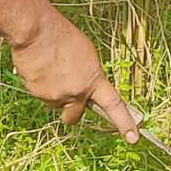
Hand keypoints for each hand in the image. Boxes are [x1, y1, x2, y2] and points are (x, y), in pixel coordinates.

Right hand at [9, 8, 137, 142]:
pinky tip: (39, 68)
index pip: (113, 105)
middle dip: (71, 110)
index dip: (124, 123)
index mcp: (93, 80)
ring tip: (50, 68)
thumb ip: (89, 75)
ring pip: (54, 103)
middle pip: (74, 116)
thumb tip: (85, 87)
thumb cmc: (63, 36)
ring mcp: (55, 96)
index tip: (133, 138)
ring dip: (53, 93)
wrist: (37, 31)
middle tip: (67, 95)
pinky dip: (39, 85)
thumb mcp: (87, 54)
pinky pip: (39, 95)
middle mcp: (76, 92)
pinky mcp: (36, 94)